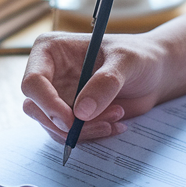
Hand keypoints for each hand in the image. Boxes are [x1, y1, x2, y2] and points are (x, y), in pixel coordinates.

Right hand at [20, 31, 170, 141]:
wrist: (153, 73)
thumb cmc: (138, 56)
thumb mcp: (126, 61)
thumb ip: (105, 82)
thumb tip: (81, 113)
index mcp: (50, 51)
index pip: (32, 82)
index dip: (47, 103)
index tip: (72, 120)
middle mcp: (48, 74)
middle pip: (36, 109)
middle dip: (68, 123)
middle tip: (103, 123)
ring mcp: (57, 97)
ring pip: (53, 126)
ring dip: (86, 130)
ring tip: (118, 115)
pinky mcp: (69, 115)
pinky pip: (70, 135)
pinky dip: (92, 134)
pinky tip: (116, 123)